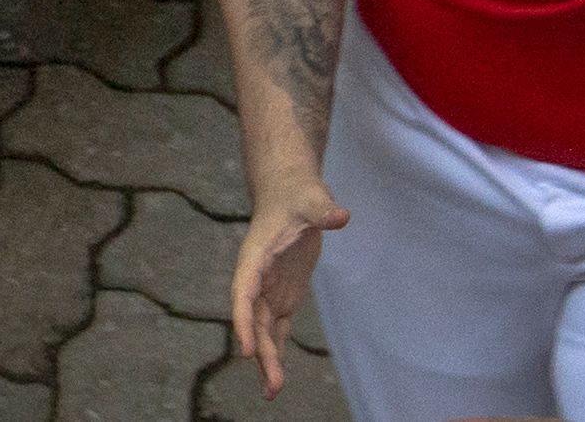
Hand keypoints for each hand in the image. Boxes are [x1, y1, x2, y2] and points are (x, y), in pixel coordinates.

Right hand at [229, 179, 348, 397]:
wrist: (289, 192)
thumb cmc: (297, 194)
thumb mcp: (311, 199)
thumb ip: (323, 209)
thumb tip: (341, 216)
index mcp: (255, 257)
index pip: (244, 292)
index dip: (244, 321)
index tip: (246, 349)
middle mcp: (257, 278)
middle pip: (254, 319)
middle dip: (261, 352)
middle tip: (272, 386)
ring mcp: (269, 288)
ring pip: (263, 329)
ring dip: (267, 358)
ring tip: (272, 392)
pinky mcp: (282, 294)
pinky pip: (276, 327)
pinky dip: (276, 350)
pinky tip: (276, 375)